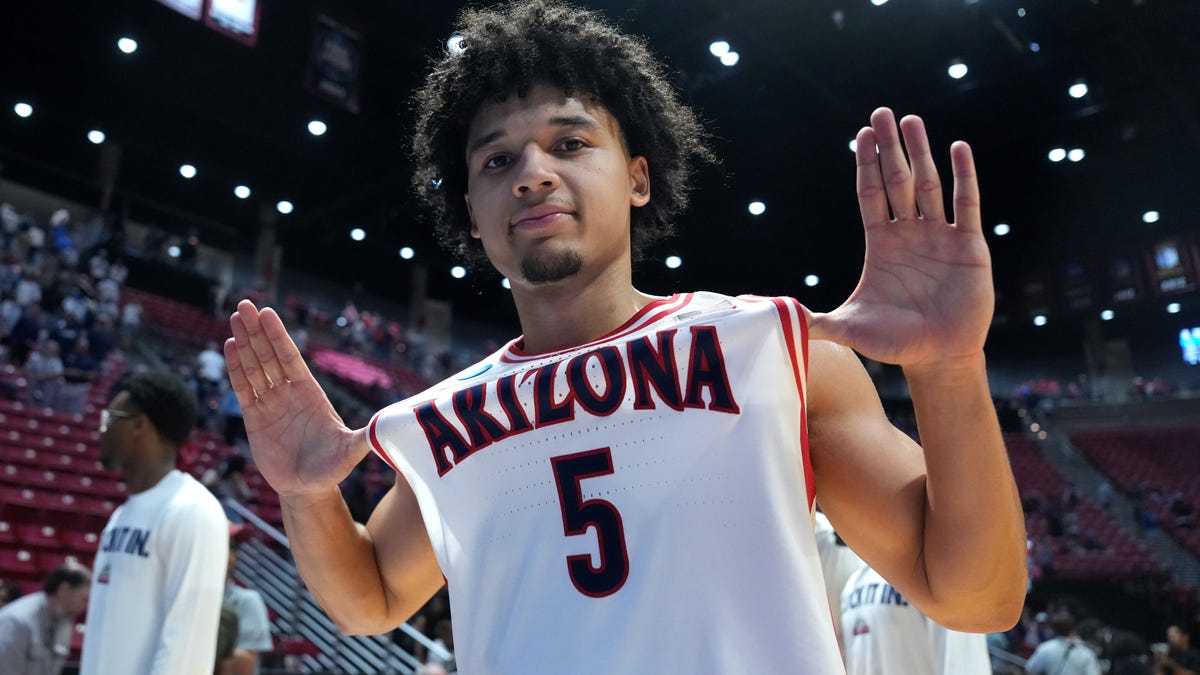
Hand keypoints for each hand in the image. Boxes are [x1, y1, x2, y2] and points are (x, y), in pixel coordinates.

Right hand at [226, 300, 367, 497]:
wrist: (308, 488)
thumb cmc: (332, 469)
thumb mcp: (350, 452)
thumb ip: (364, 439)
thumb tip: (387, 429)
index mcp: (310, 393)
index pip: (291, 358)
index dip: (278, 336)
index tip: (267, 313)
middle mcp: (289, 393)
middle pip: (270, 355)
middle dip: (257, 331)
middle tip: (244, 305)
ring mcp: (271, 403)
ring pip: (255, 367)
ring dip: (244, 343)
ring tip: (235, 317)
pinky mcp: (255, 418)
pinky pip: (244, 388)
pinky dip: (236, 368)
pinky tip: (230, 346)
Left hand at [807, 108, 992, 369]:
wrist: (939, 357)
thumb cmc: (895, 343)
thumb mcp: (850, 329)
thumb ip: (816, 322)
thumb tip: (774, 318)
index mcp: (881, 244)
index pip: (870, 194)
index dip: (866, 165)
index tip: (861, 134)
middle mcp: (909, 233)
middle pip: (897, 181)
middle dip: (890, 148)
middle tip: (882, 112)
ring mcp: (940, 236)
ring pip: (929, 184)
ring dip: (922, 152)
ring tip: (913, 120)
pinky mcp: (969, 246)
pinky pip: (966, 204)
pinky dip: (964, 176)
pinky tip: (958, 148)